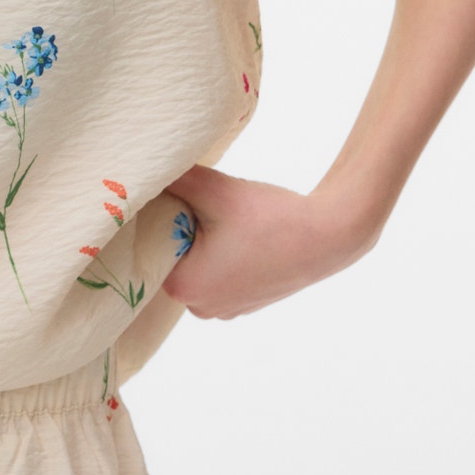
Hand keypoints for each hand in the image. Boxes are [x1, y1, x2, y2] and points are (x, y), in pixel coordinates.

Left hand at [160, 164, 374, 319]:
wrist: (329, 234)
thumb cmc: (270, 216)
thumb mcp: (215, 189)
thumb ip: (175, 178)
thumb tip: (144, 164)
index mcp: (183, 288)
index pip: (149, 246)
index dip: (157, 217)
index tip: (173, 196)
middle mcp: (199, 308)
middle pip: (170, 258)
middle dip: (179, 229)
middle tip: (200, 202)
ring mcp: (224, 310)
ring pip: (194, 265)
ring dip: (200, 241)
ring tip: (223, 218)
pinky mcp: (244, 303)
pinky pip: (217, 274)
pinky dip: (220, 254)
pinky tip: (238, 234)